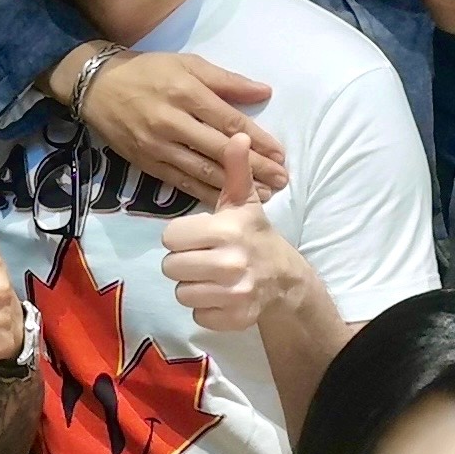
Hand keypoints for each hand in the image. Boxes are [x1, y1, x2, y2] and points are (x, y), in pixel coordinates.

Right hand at [78, 50, 287, 204]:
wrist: (97, 86)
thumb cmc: (148, 71)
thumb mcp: (188, 64)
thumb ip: (227, 81)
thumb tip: (264, 93)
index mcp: (187, 93)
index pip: (230, 123)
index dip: (258, 142)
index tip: (281, 155)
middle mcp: (173, 122)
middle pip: (221, 151)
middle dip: (254, 169)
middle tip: (281, 182)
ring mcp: (158, 146)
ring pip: (202, 171)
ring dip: (234, 187)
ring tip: (263, 197)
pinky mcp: (146, 163)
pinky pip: (179, 181)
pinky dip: (204, 193)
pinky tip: (224, 202)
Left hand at [158, 136, 307, 331]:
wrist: (284, 278)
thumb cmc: (253, 235)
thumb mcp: (243, 202)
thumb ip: (236, 170)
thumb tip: (239, 135)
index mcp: (225, 231)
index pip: (170, 237)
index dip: (181, 237)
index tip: (200, 237)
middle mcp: (229, 263)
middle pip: (170, 267)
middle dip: (184, 262)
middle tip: (204, 257)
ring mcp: (233, 293)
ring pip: (181, 293)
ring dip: (193, 286)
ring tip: (212, 276)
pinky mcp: (233, 318)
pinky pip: (197, 315)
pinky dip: (206, 309)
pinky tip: (221, 295)